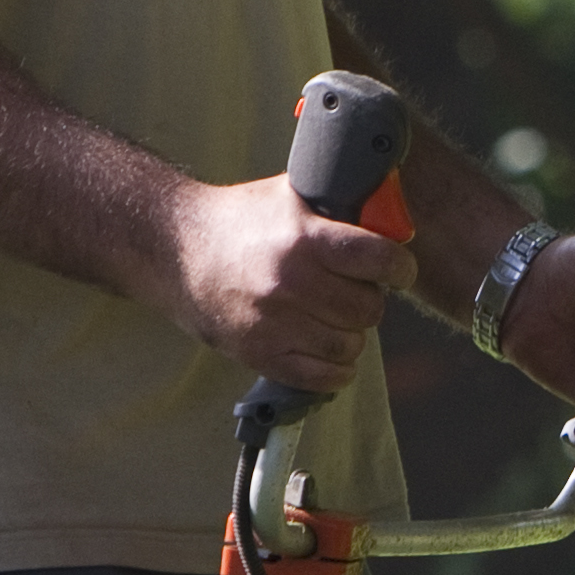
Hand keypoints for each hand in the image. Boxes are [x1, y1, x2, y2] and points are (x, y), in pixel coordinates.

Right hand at [168, 174, 411, 397]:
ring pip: (350, 345)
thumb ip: (340, 203)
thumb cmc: (240, 220)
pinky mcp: (258, 353)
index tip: (400, 270)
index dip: (400, 267)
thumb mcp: (291, 196)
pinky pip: (321, 378)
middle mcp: (290, 283)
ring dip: (351, 334)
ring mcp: (273, 323)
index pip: (378, 260)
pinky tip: (332, 353)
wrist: (174, 249)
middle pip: (368, 308)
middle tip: (355, 291)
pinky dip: (336, 370)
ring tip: (336, 317)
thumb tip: (393, 210)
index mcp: (303, 238)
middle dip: (370, 299)